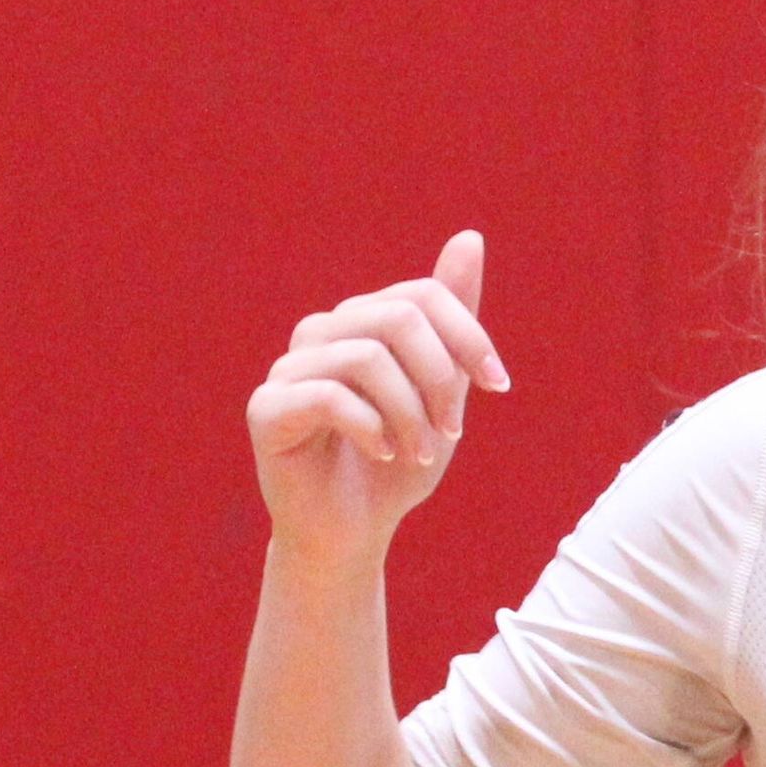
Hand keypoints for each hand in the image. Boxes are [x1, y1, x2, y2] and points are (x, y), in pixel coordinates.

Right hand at [245, 231, 508, 575]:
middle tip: (452, 429)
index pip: (421, 296)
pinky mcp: (266, 408)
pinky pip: (329, 396)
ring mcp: (288, 368)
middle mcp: (321, 333)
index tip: (499, 386)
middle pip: (397, 317)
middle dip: (440, 377)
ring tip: (419, 450)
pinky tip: (382, 453)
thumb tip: (470, 238)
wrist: (352, 528)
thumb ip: (454, 320)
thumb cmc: (399, 460)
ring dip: (410, 413)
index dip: (469, 337)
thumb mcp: (444, 390)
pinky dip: (372, 428)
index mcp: (362, 323)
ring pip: (367, 357)